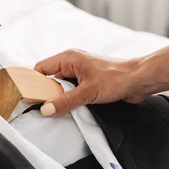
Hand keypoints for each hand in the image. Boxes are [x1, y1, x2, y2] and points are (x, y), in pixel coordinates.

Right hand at [34, 37, 168, 116]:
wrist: (140, 80)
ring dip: (59, 98)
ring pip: (61, 87)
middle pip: (49, 79)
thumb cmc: (117, 78)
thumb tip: (45, 109)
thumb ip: (64, 102)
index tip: (28, 98)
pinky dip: (69, 100)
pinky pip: (72, 92)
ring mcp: (81, 73)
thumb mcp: (87, 93)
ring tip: (56, 110)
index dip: (33, 83)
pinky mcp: (89, 83)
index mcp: (68, 58)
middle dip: (46, 93)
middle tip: (41, 108)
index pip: (40, 69)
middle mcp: (73, 64)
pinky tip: (69, 110)